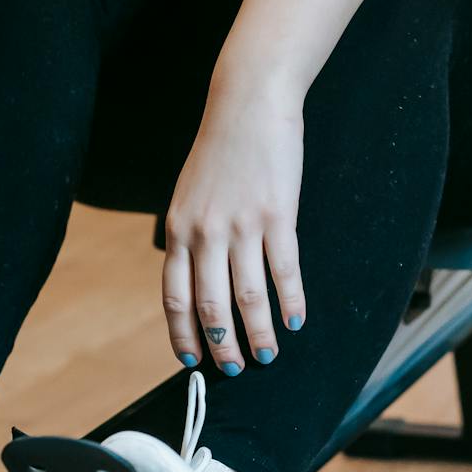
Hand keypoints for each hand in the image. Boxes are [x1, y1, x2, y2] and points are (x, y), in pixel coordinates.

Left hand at [160, 83, 306, 374]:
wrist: (248, 102)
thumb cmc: (221, 147)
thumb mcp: (190, 193)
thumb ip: (191, 233)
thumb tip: (198, 274)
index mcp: (178, 229)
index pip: (174, 296)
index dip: (183, 333)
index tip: (192, 360)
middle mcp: (205, 233)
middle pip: (210, 305)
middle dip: (222, 344)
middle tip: (235, 369)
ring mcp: (242, 226)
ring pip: (248, 297)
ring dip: (258, 333)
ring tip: (268, 354)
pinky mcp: (278, 216)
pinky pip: (284, 270)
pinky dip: (291, 300)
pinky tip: (296, 319)